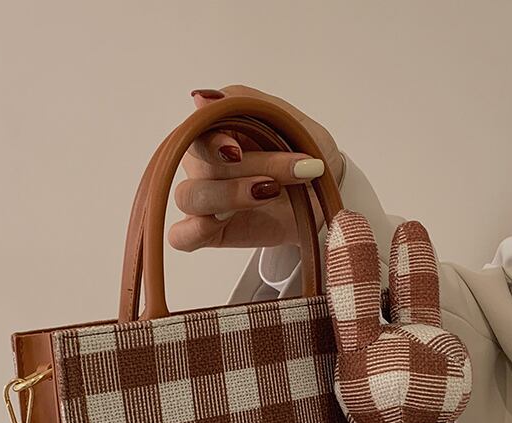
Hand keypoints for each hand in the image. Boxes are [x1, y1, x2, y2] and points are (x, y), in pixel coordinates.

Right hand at [168, 85, 342, 251]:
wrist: (328, 196)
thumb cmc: (307, 155)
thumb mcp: (291, 120)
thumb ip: (247, 104)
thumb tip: (202, 98)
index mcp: (219, 129)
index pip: (194, 130)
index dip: (210, 142)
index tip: (237, 151)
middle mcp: (207, 164)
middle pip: (198, 165)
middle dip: (244, 169)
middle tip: (287, 173)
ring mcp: (208, 200)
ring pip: (189, 196)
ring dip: (229, 195)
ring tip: (271, 193)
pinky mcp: (210, 232)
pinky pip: (183, 236)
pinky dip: (195, 230)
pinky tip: (223, 221)